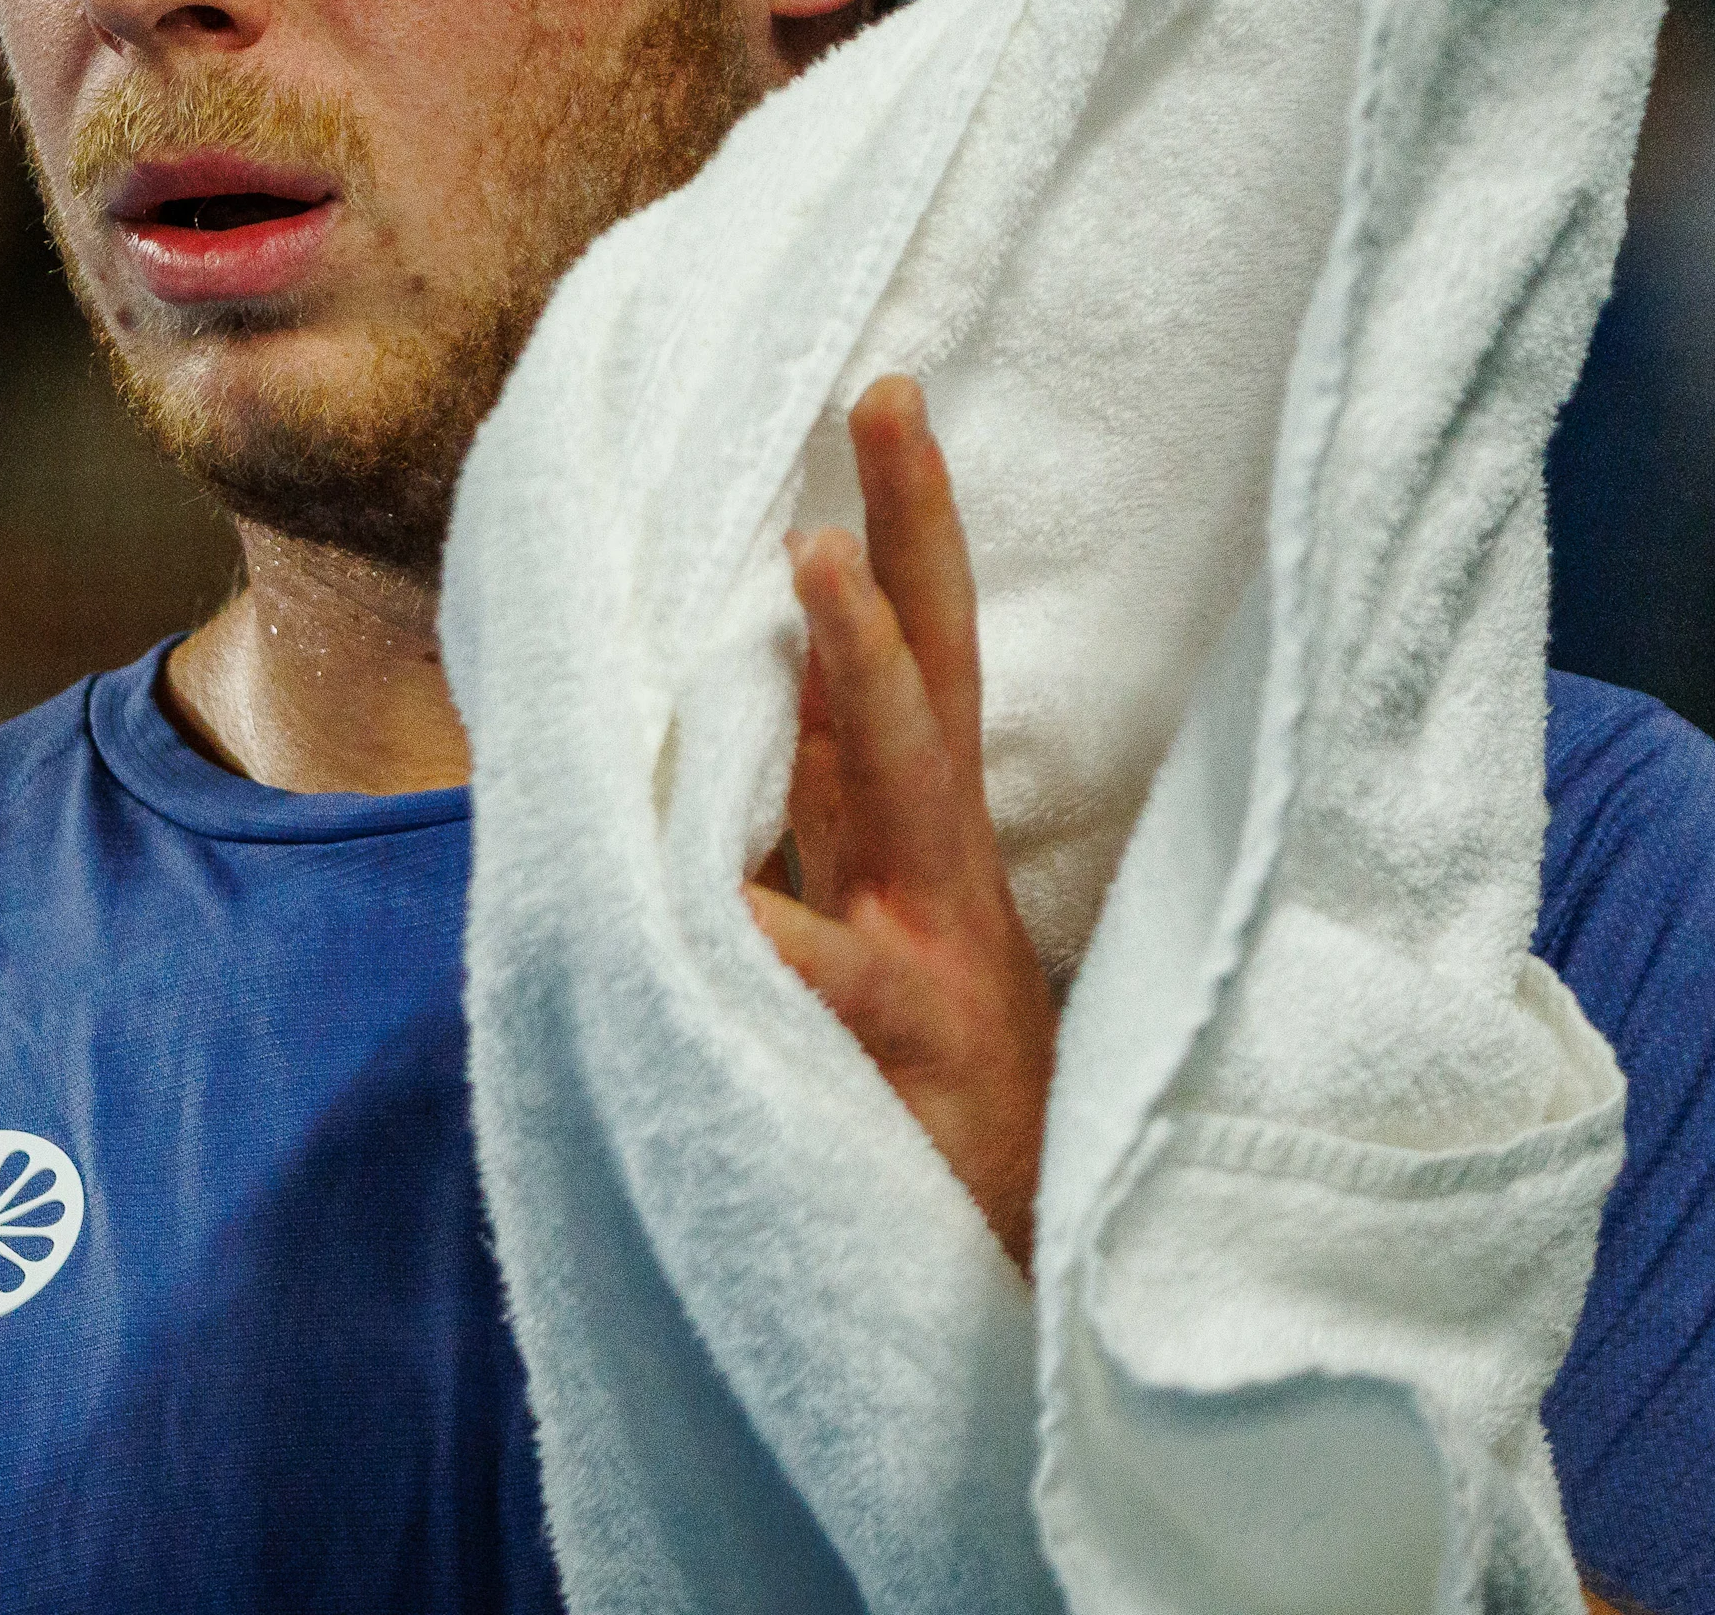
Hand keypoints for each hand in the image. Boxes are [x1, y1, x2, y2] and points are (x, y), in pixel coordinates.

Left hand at [748, 376, 1056, 1268]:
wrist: (1011, 1321)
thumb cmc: (926, 1131)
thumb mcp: (872, 954)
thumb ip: (814, 837)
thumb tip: (733, 707)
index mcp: (927, 860)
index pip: (924, 662)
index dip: (911, 527)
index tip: (885, 394)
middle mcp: (937, 889)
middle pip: (932, 676)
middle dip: (908, 534)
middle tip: (880, 399)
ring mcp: (929, 966)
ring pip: (893, 788)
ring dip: (859, 669)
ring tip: (812, 562)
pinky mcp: (899, 1062)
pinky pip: (812, 974)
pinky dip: (754, 921)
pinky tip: (703, 875)